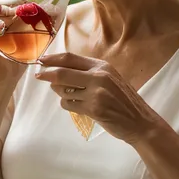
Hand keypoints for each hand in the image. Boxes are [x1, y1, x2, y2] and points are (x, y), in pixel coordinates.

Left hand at [35, 52, 160, 144]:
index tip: (41, 60)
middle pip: (62, 72)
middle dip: (47, 74)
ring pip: (63, 91)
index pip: (70, 58)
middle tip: (39, 76)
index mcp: (102, 66)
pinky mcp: (93, 108)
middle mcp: (99, 76)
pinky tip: (78, 107)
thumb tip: (58, 70)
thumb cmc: (123, 99)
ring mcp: (96, 93)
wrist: (139, 121)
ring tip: (73, 96)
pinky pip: (68, 105)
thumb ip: (89, 72)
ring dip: (61, 94)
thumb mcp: (110, 78)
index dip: (52, 58)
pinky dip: (68, 105)